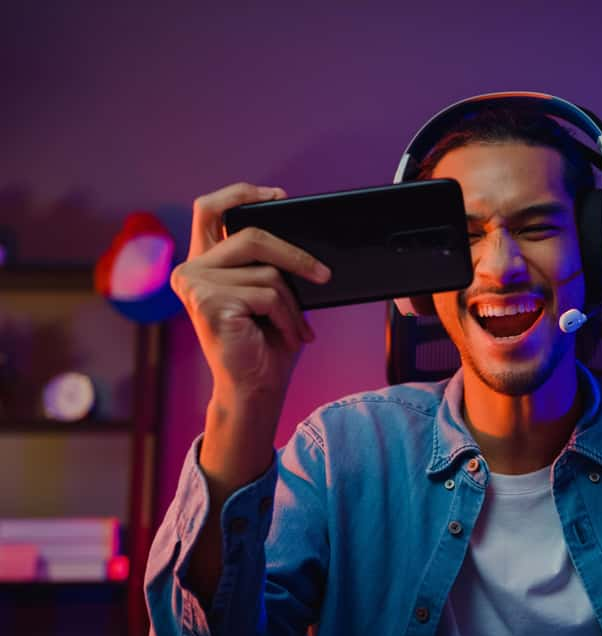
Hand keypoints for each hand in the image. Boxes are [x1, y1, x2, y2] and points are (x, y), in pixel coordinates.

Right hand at [170, 182, 330, 401]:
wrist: (256, 388)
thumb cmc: (266, 342)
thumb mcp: (269, 291)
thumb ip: (269, 261)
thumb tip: (304, 236)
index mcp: (203, 262)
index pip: (209, 209)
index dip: (242, 193)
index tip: (278, 196)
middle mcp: (190, 269)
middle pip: (251, 234)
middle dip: (295, 255)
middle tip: (324, 274)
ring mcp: (194, 284)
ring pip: (266, 270)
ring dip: (293, 303)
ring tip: (299, 328)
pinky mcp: (208, 302)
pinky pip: (267, 294)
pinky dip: (288, 317)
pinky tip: (290, 336)